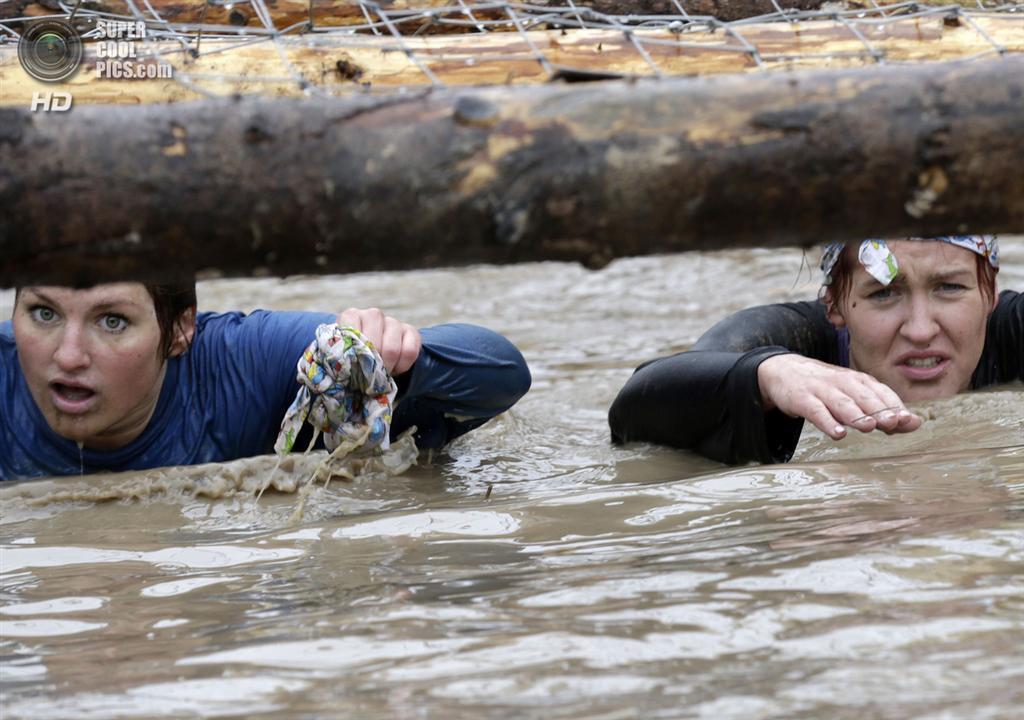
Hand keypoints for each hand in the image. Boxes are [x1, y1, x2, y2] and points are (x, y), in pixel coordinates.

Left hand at [337, 307, 420, 375]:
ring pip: (393, 349)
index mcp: (352, 316)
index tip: (355, 369)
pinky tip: (395, 368)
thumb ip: (341, 357)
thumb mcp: (343, 354)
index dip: (356, 357)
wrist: (373, 354)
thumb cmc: (354, 355)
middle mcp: (373, 315)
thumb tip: (339, 369)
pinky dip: (402, 366)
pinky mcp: (411, 331)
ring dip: (388, 367)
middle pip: (375, 344)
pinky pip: (410, 352)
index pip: (354, 334)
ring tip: (382, 373)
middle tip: (369, 376)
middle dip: (372, 366)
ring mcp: (393, 321)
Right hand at [757, 354, 921, 439]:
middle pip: (864, 396)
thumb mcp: (853, 395)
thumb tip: (915, 423)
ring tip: (869, 426)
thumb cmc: (825, 388)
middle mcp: (842, 383)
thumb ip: (882, 410)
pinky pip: (816, 411)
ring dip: (856, 414)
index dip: (894, 406)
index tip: (908, 420)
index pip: (881, 392)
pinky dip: (827, 422)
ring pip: (842, 403)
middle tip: (894, 422)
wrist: (784, 371)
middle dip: (880, 409)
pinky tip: (837, 433)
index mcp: (858, 381)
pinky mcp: (802, 399)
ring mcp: (821, 391)